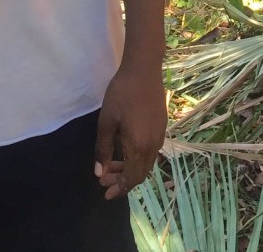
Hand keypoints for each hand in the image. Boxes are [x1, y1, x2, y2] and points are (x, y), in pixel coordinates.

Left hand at [94, 64, 166, 200]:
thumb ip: (103, 149)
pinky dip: (138, 157)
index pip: (132, 178)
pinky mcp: (162, 125)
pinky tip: (126, 149)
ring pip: (147, 162)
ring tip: (112, 165)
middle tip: (104, 179)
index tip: (105, 193)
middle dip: (122, 180)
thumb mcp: (106, 121)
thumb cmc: (121, 94)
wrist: (143, 69)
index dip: (119, 189)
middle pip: (141, 173)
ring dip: (130, 168)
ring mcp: (160, 134)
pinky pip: (151, 150)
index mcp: (139, 146)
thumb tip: (100, 172)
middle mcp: (153, 144)